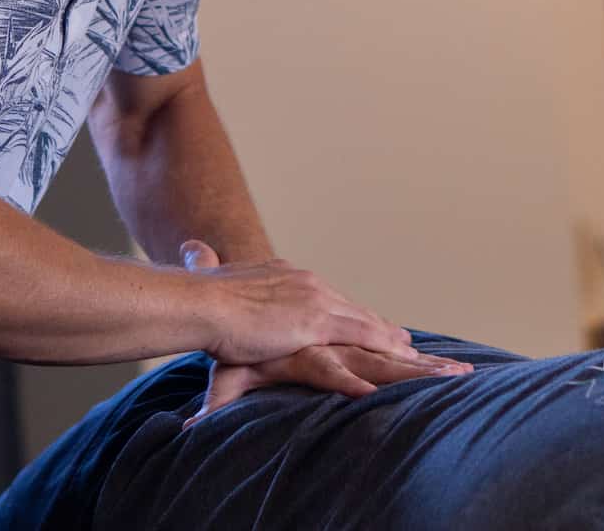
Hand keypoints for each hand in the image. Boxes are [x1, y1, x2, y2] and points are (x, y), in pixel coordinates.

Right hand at [182, 241, 416, 365]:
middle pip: (350, 307)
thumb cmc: (197, 296)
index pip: (324, 295)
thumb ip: (206, 262)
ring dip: (389, 338)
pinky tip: (400, 358)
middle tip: (402, 339)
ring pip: (363, 321)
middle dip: (376, 324)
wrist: (200, 302)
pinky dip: (383, 347)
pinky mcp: (316, 323)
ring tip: (412, 354)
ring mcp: (314, 301)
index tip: (363, 320)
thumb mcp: (207, 276)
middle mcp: (306, 282)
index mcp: (284, 274)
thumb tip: (190, 246)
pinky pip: (360, 336)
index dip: (346, 311)